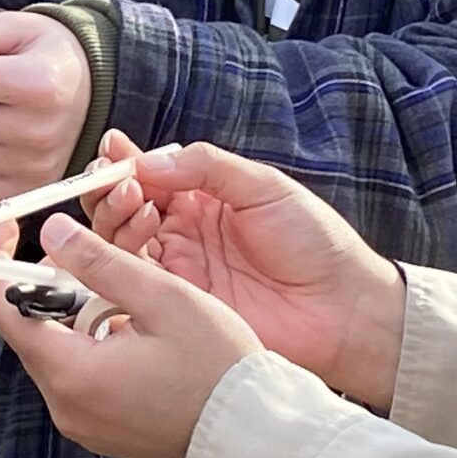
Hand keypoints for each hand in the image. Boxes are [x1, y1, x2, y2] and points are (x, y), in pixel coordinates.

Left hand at [0, 213, 265, 457]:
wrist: (258, 440)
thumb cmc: (220, 369)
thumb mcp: (162, 299)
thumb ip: (100, 262)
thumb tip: (52, 231)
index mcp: (72, 373)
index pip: (6, 309)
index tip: (6, 227)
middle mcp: (66, 405)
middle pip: (34, 328)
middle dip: (55, 286)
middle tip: (98, 261)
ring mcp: (84, 423)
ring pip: (60, 349)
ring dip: (82, 314)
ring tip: (136, 303)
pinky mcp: (104, 430)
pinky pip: (81, 376)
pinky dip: (97, 344)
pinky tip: (141, 335)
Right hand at [81, 137, 408, 410]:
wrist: (342, 307)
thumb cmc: (315, 242)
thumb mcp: (263, 186)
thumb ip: (206, 167)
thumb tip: (149, 161)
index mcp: (204, 200)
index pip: (150, 177)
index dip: (127, 163)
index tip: (114, 150)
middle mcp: (184, 234)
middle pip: (124, 210)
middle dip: (114, 190)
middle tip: (125, 183)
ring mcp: (179, 270)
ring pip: (120, 242)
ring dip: (116, 217)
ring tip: (137, 203)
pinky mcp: (178, 304)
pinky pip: (134, 279)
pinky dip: (123, 254)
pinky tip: (140, 232)